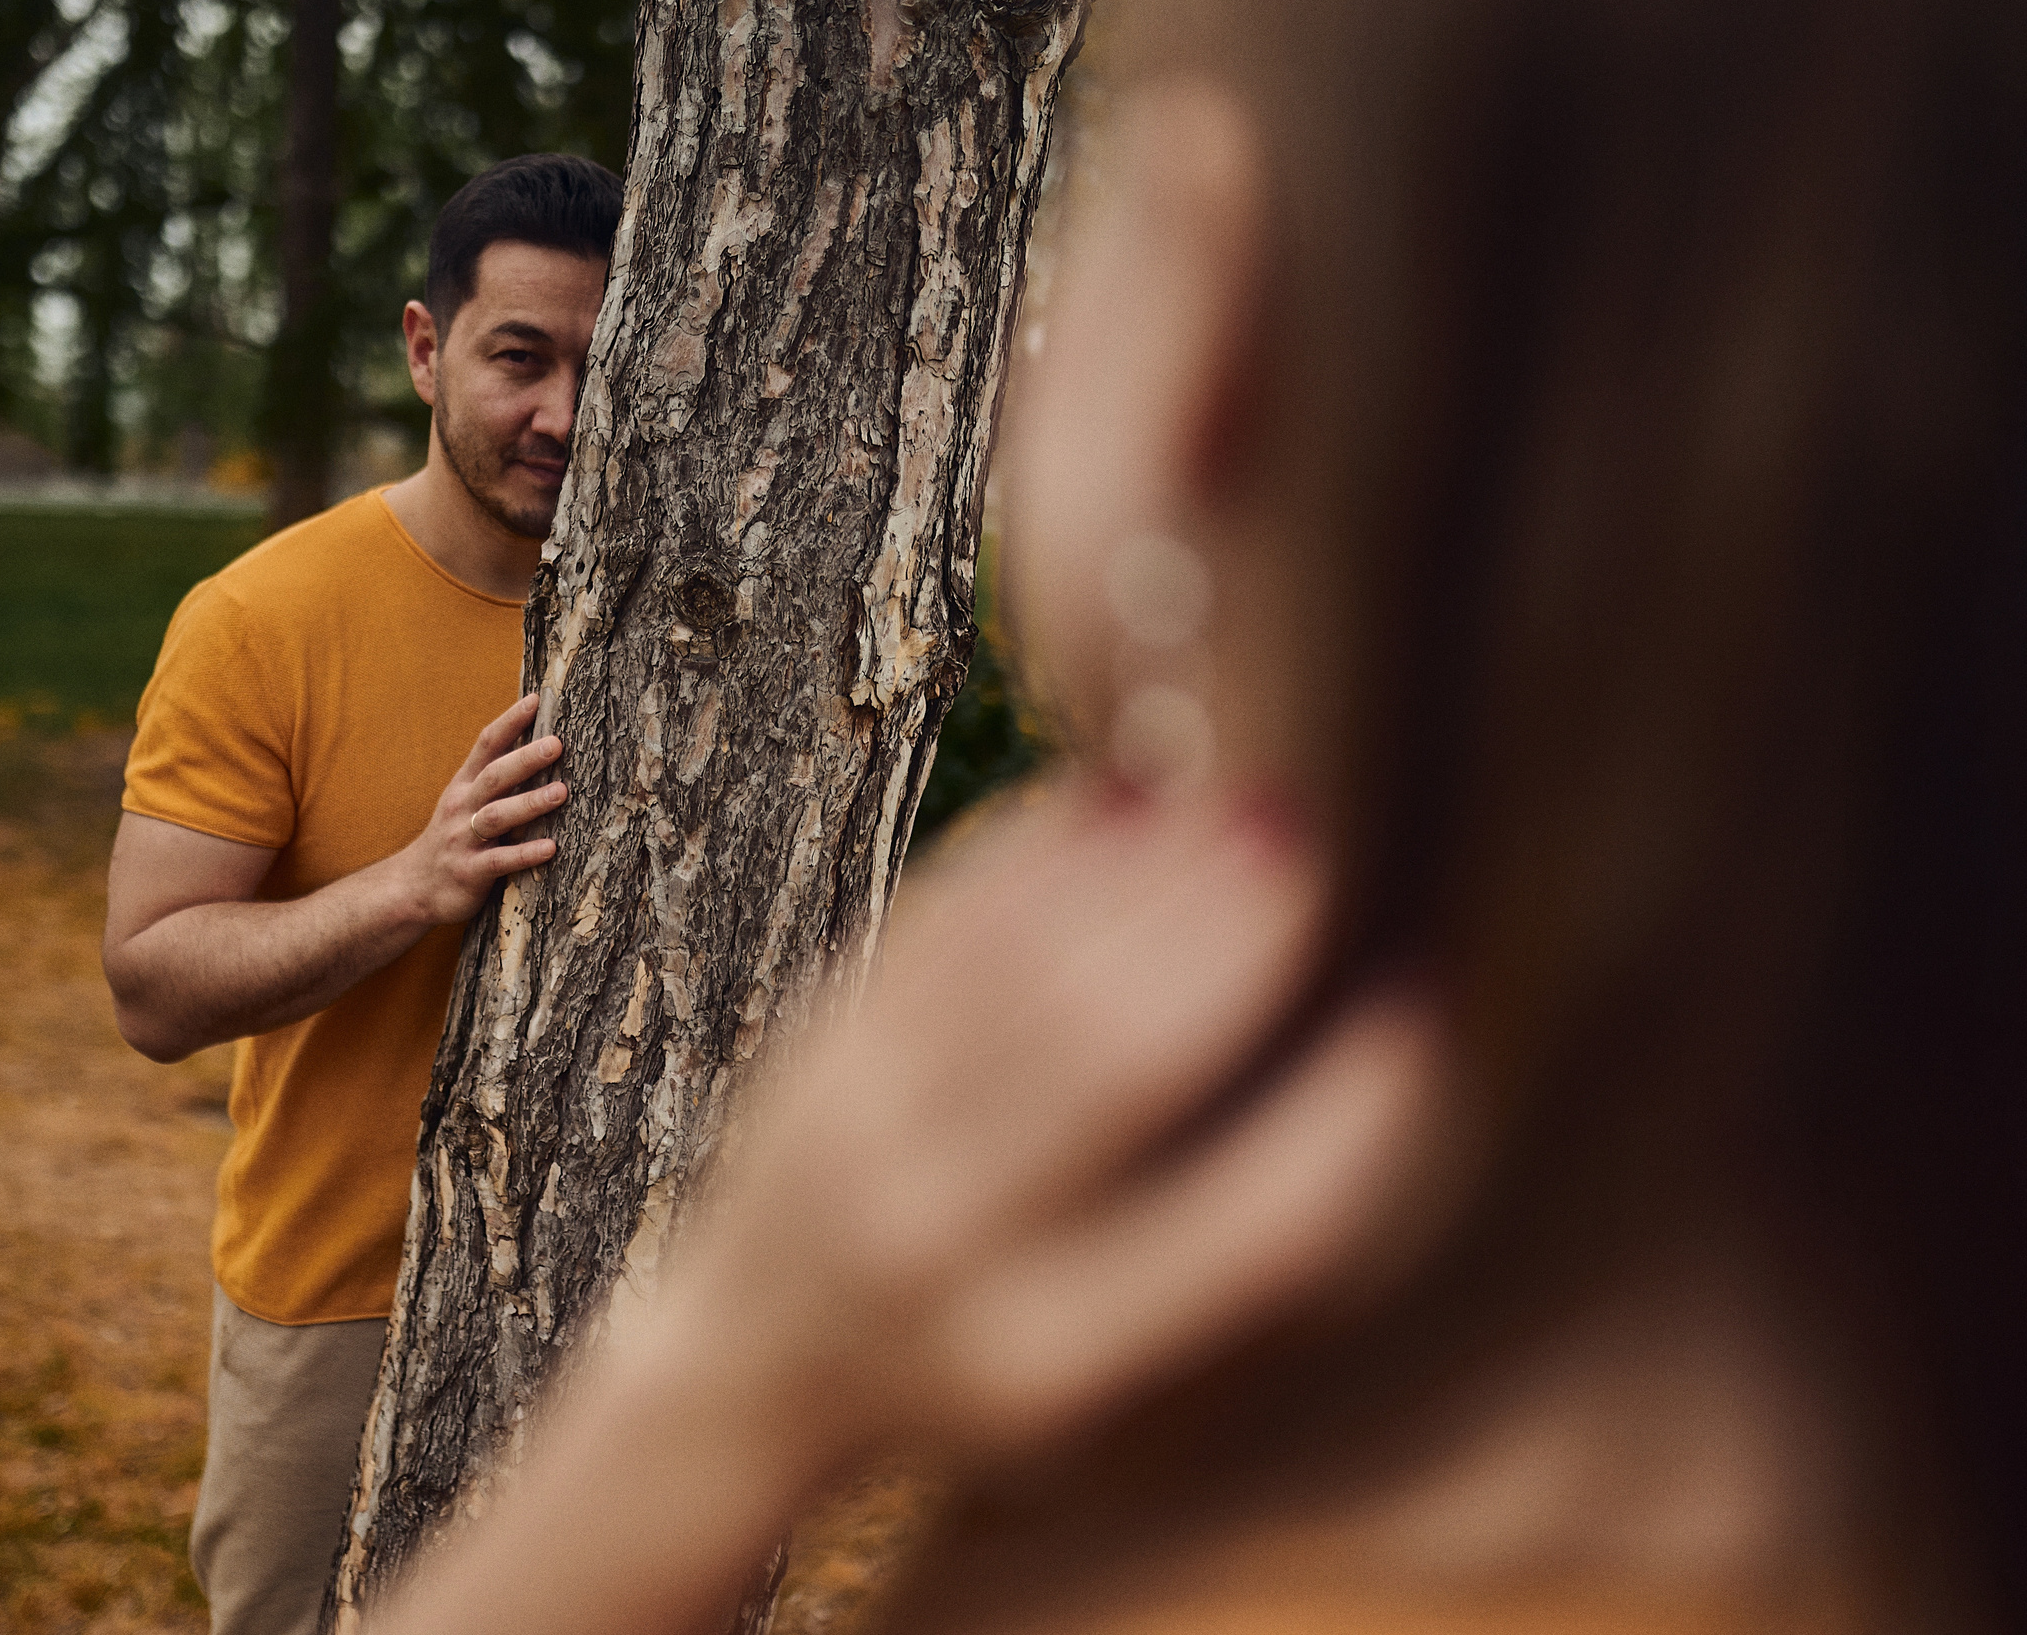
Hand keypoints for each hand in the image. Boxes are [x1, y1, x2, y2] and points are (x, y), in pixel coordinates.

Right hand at [399, 692, 568, 926]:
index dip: (510, 722)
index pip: (486, 745)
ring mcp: (463, 840)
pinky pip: (499, 861)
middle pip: (494, 777)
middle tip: (556, 744)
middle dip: (525, 759)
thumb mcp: (464, 801)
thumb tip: (537, 746)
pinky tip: (550, 847)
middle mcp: (462, 807)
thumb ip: (494, 778)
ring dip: (529, 803)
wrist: (412, 887)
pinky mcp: (469, 872)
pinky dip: (525, 854)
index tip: (536, 699)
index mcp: (464, 785)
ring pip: (497, 816)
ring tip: (561, 792)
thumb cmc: (452, 838)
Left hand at [637, 773, 1446, 1472]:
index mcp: (1052, 1364)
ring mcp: (856, 1143)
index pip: (1244, 1231)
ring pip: (1020, 973)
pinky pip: (931, 931)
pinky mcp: (808, 1057)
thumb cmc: (977, 1367)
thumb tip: (1369, 1055)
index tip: (1422, 1015)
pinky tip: (1109, 801)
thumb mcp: (1088, 1364)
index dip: (1348, 1122)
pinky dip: (1027, 859)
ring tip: (1238, 802)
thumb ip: (1202, 1255)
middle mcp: (945, 1256)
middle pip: (1115, 1062)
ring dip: (1140, 877)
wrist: (753, 1375)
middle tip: (1320, 853)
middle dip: (1229, 945)